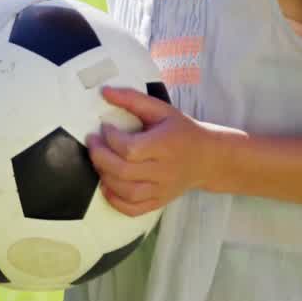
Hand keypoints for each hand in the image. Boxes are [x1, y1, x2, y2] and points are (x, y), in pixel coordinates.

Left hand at [87, 86, 222, 216]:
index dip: (110, 139)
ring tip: (99, 161)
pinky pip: (133, 209)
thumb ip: (132, 99)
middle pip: (123, 171)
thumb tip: (104, 91)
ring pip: (126, 192)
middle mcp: (164, 171)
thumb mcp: (162, 110)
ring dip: (104, 177)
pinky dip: (115, 201)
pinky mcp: (159, 202)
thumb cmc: (182, 131)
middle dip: (100, 156)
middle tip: (93, 143)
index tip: (104, 127)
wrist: (208, 158)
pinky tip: (107, 185)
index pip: (130, 149)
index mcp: (165, 145)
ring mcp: (162, 190)